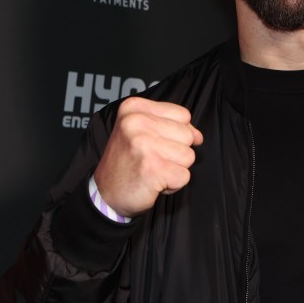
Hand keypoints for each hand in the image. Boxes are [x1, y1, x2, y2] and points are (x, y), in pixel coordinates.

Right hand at [93, 96, 202, 216]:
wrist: (105, 194)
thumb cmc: (127, 162)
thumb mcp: (142, 131)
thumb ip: (172, 126)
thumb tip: (198, 136)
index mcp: (134, 108)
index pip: (183, 115)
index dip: (176, 134)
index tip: (155, 143)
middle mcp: (136, 122)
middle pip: (188, 136)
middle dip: (176, 153)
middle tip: (151, 159)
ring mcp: (144, 144)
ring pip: (189, 156)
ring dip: (174, 169)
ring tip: (153, 170)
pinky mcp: (152, 168)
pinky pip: (184, 176)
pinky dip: (172, 184)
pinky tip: (153, 182)